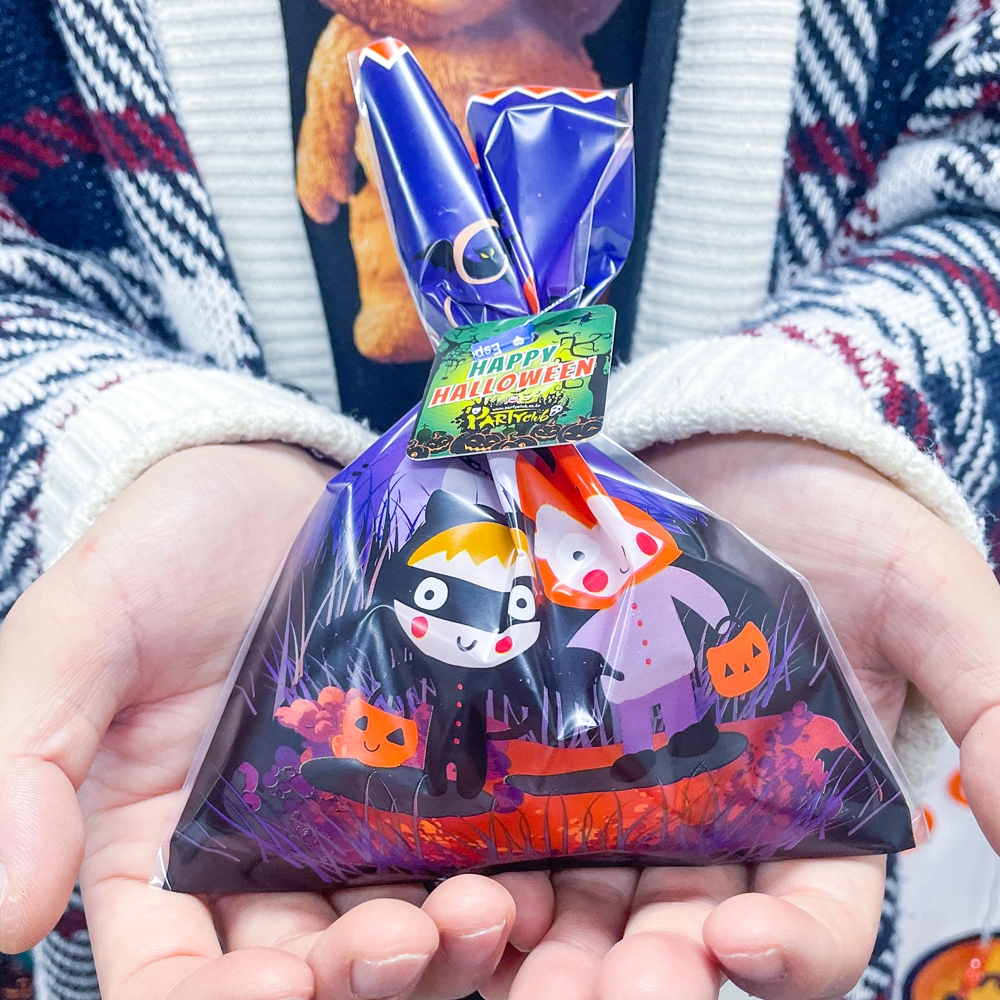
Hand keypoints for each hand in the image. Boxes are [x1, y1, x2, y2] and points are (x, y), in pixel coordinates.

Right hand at [0, 443, 555, 999]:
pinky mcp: (419, 772)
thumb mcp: (79, 636)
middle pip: (303, 964)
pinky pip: (456, 848)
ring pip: (389, 922)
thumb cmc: (159, 551)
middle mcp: (254, 852)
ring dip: (439, 945)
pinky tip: (524, 875)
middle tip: (406, 941)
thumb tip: (5, 913)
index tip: (280, 985)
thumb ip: (27, 758)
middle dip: (356, 976)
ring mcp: (347, 814)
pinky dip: (491, 878)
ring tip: (481, 910)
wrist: (263, 481)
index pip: (176, 972)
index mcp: (153, 847)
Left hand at [485, 435, 999, 999]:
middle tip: (581, 993)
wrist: (736, 455)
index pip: (812, 920)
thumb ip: (988, 707)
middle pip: (678, 935)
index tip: (737, 942)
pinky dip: (489, 866)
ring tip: (498, 945)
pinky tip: (455, 882)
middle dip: (635, 976)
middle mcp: (716, 825)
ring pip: (588, 901)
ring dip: (545, 944)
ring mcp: (625, 791)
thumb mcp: (931, 601)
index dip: (787, 950)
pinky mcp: (552, 746)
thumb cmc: (846, 524)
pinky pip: (519, 824)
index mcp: (818, 816)